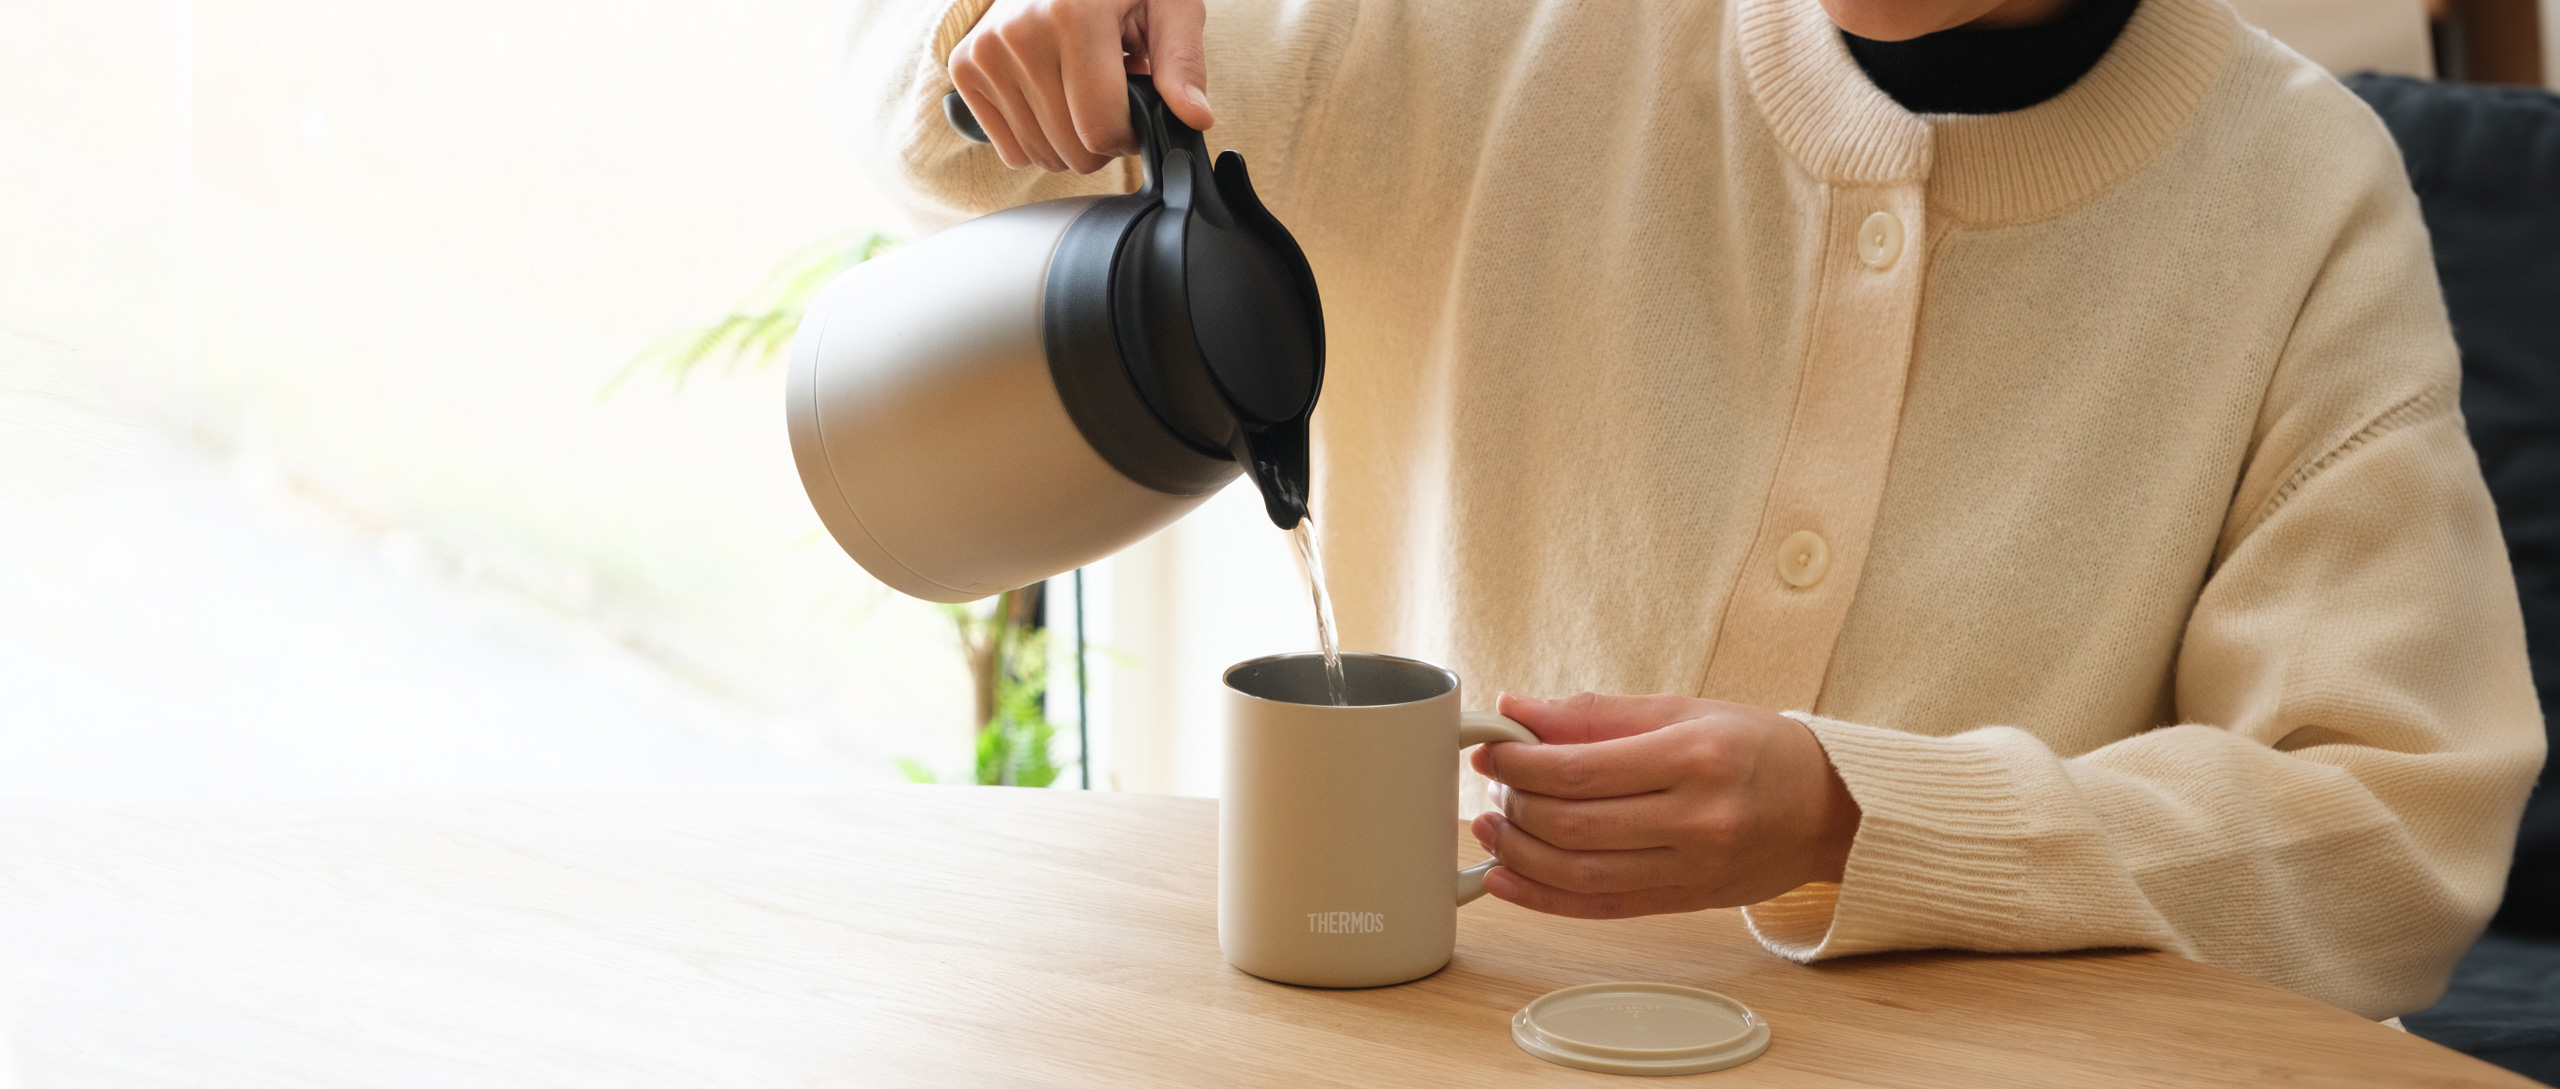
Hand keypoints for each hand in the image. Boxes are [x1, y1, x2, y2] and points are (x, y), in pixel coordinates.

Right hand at [948, 0, 1213, 173]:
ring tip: (1081, 93)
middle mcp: (1020, 33)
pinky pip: (1010, 149)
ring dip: (1071, 142)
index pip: (1101, 128)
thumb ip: (1182, 61)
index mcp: (1073, 15)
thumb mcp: (1169, 5)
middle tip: (1112, 100)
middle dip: (1103, 141)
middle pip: (1071, 149)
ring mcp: (987, 52)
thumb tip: (1194, 116)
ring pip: (1041, 155)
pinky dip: (1037, 138)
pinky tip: (1052, 98)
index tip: (1137, 109)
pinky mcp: (966, 67)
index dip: (1130, 136)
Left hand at [1467, 691, 1861, 917]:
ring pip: (1580, 874)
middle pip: (1574, 824)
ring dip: (1519, 855)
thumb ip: (1597, 714)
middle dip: (1515, 806)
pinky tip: (1506, 880)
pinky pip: (1601, 908)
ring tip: (1489, 831)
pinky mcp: (1688, 902)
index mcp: (1693, 757)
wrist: (1830, 807)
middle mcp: (1695, 817)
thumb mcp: (1684, 710)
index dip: (1520, 764)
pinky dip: (1544, 899)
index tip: (1490, 751)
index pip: (1580, 768)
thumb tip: (1517, 710)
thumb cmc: (1757, 749)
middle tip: (1492, 786)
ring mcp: (1693, 867)